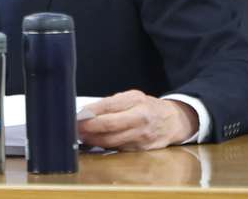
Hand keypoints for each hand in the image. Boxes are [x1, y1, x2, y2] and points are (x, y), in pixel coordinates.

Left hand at [78, 90, 198, 150]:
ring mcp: (142, 135)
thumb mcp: (131, 98)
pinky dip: (105, 146)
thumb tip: (87, 112)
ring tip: (82, 137)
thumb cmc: (147, 107)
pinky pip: (119, 149)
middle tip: (75, 129)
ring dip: (93, 140)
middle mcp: (140, 118)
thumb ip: (111, 104)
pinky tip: (96, 143)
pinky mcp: (142, 149)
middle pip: (109, 126)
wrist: (173, 120)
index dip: (89, 113)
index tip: (76, 116)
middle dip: (88, 128)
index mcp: (135, 101)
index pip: (108, 106)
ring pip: (112, 141)